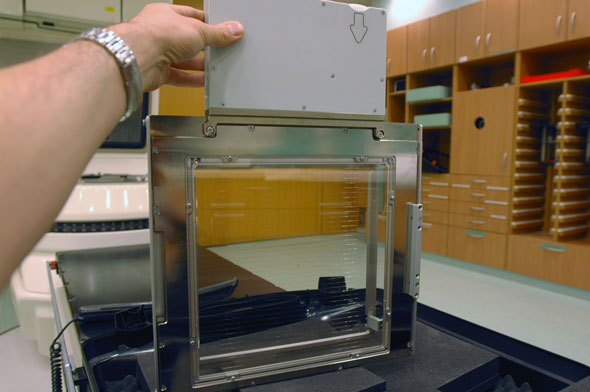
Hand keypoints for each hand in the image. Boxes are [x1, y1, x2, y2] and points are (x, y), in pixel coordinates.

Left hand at [110, 3, 243, 90]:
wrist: (139, 57)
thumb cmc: (157, 34)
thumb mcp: (198, 30)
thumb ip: (217, 33)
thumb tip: (233, 30)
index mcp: (165, 14)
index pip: (190, 16)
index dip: (206, 23)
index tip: (220, 29)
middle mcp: (159, 32)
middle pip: (187, 40)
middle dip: (203, 47)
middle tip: (219, 50)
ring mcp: (157, 53)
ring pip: (183, 60)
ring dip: (198, 65)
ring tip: (215, 68)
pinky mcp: (157, 72)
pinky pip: (178, 76)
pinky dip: (191, 79)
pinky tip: (203, 81)